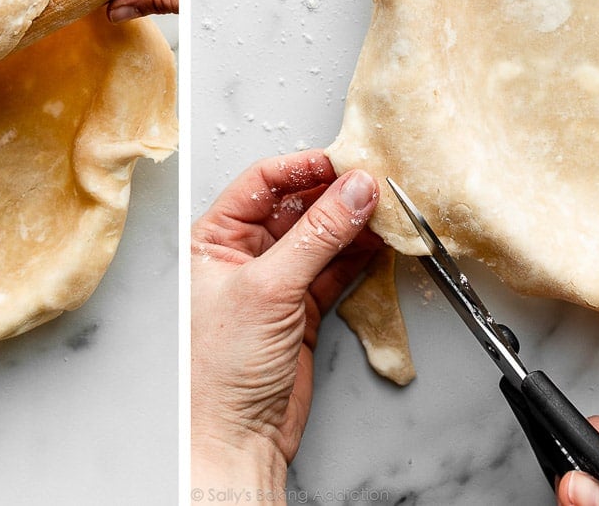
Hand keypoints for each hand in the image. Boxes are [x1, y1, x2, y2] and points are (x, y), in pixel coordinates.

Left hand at [191, 151, 381, 494]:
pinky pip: (333, 269)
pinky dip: (358, 255)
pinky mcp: (300, 309)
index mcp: (213, 239)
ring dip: (352, 224)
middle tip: (374, 184)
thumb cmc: (220, 370)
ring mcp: (273, 282)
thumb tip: (352, 191)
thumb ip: (317, 236)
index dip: (303, 168)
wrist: (236, 436)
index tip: (344, 162)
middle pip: (295, 207)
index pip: (261, 182)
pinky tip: (379, 241)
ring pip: (319, 237)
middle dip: (335, 194)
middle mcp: (241, 255)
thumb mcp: (268, 288)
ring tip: (385, 209)